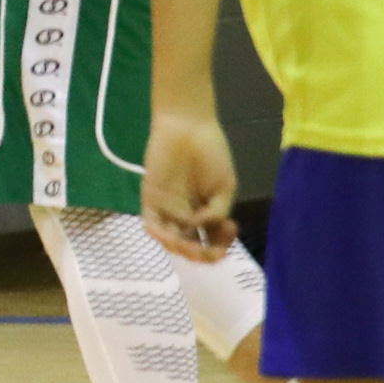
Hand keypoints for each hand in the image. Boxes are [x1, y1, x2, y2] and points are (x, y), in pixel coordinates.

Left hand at [138, 110, 237, 262]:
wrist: (189, 126)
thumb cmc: (211, 153)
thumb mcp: (225, 186)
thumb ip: (217, 211)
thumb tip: (201, 227)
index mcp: (206, 214)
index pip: (212, 241)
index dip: (222, 245)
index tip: (232, 231)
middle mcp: (186, 217)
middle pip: (192, 247)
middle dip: (203, 256)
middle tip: (213, 253)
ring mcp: (168, 210)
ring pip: (172, 242)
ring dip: (184, 250)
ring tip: (195, 247)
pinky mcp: (151, 201)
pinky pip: (152, 225)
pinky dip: (160, 234)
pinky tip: (171, 236)